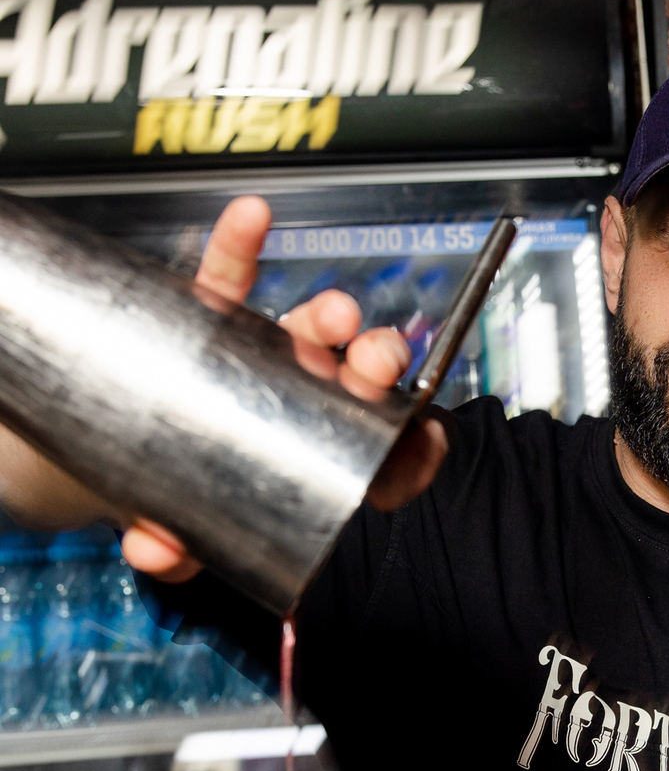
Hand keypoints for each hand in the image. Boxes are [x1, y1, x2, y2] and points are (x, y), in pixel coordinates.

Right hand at [120, 194, 449, 582]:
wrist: (140, 453)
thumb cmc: (186, 492)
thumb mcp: (185, 532)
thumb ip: (177, 548)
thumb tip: (154, 552)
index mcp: (319, 455)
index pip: (379, 460)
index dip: (409, 455)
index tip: (426, 444)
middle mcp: (307, 397)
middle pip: (359, 379)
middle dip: (376, 366)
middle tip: (375, 366)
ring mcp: (271, 351)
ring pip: (314, 328)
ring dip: (331, 316)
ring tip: (335, 316)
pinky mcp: (221, 314)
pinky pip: (232, 276)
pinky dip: (242, 243)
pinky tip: (251, 218)